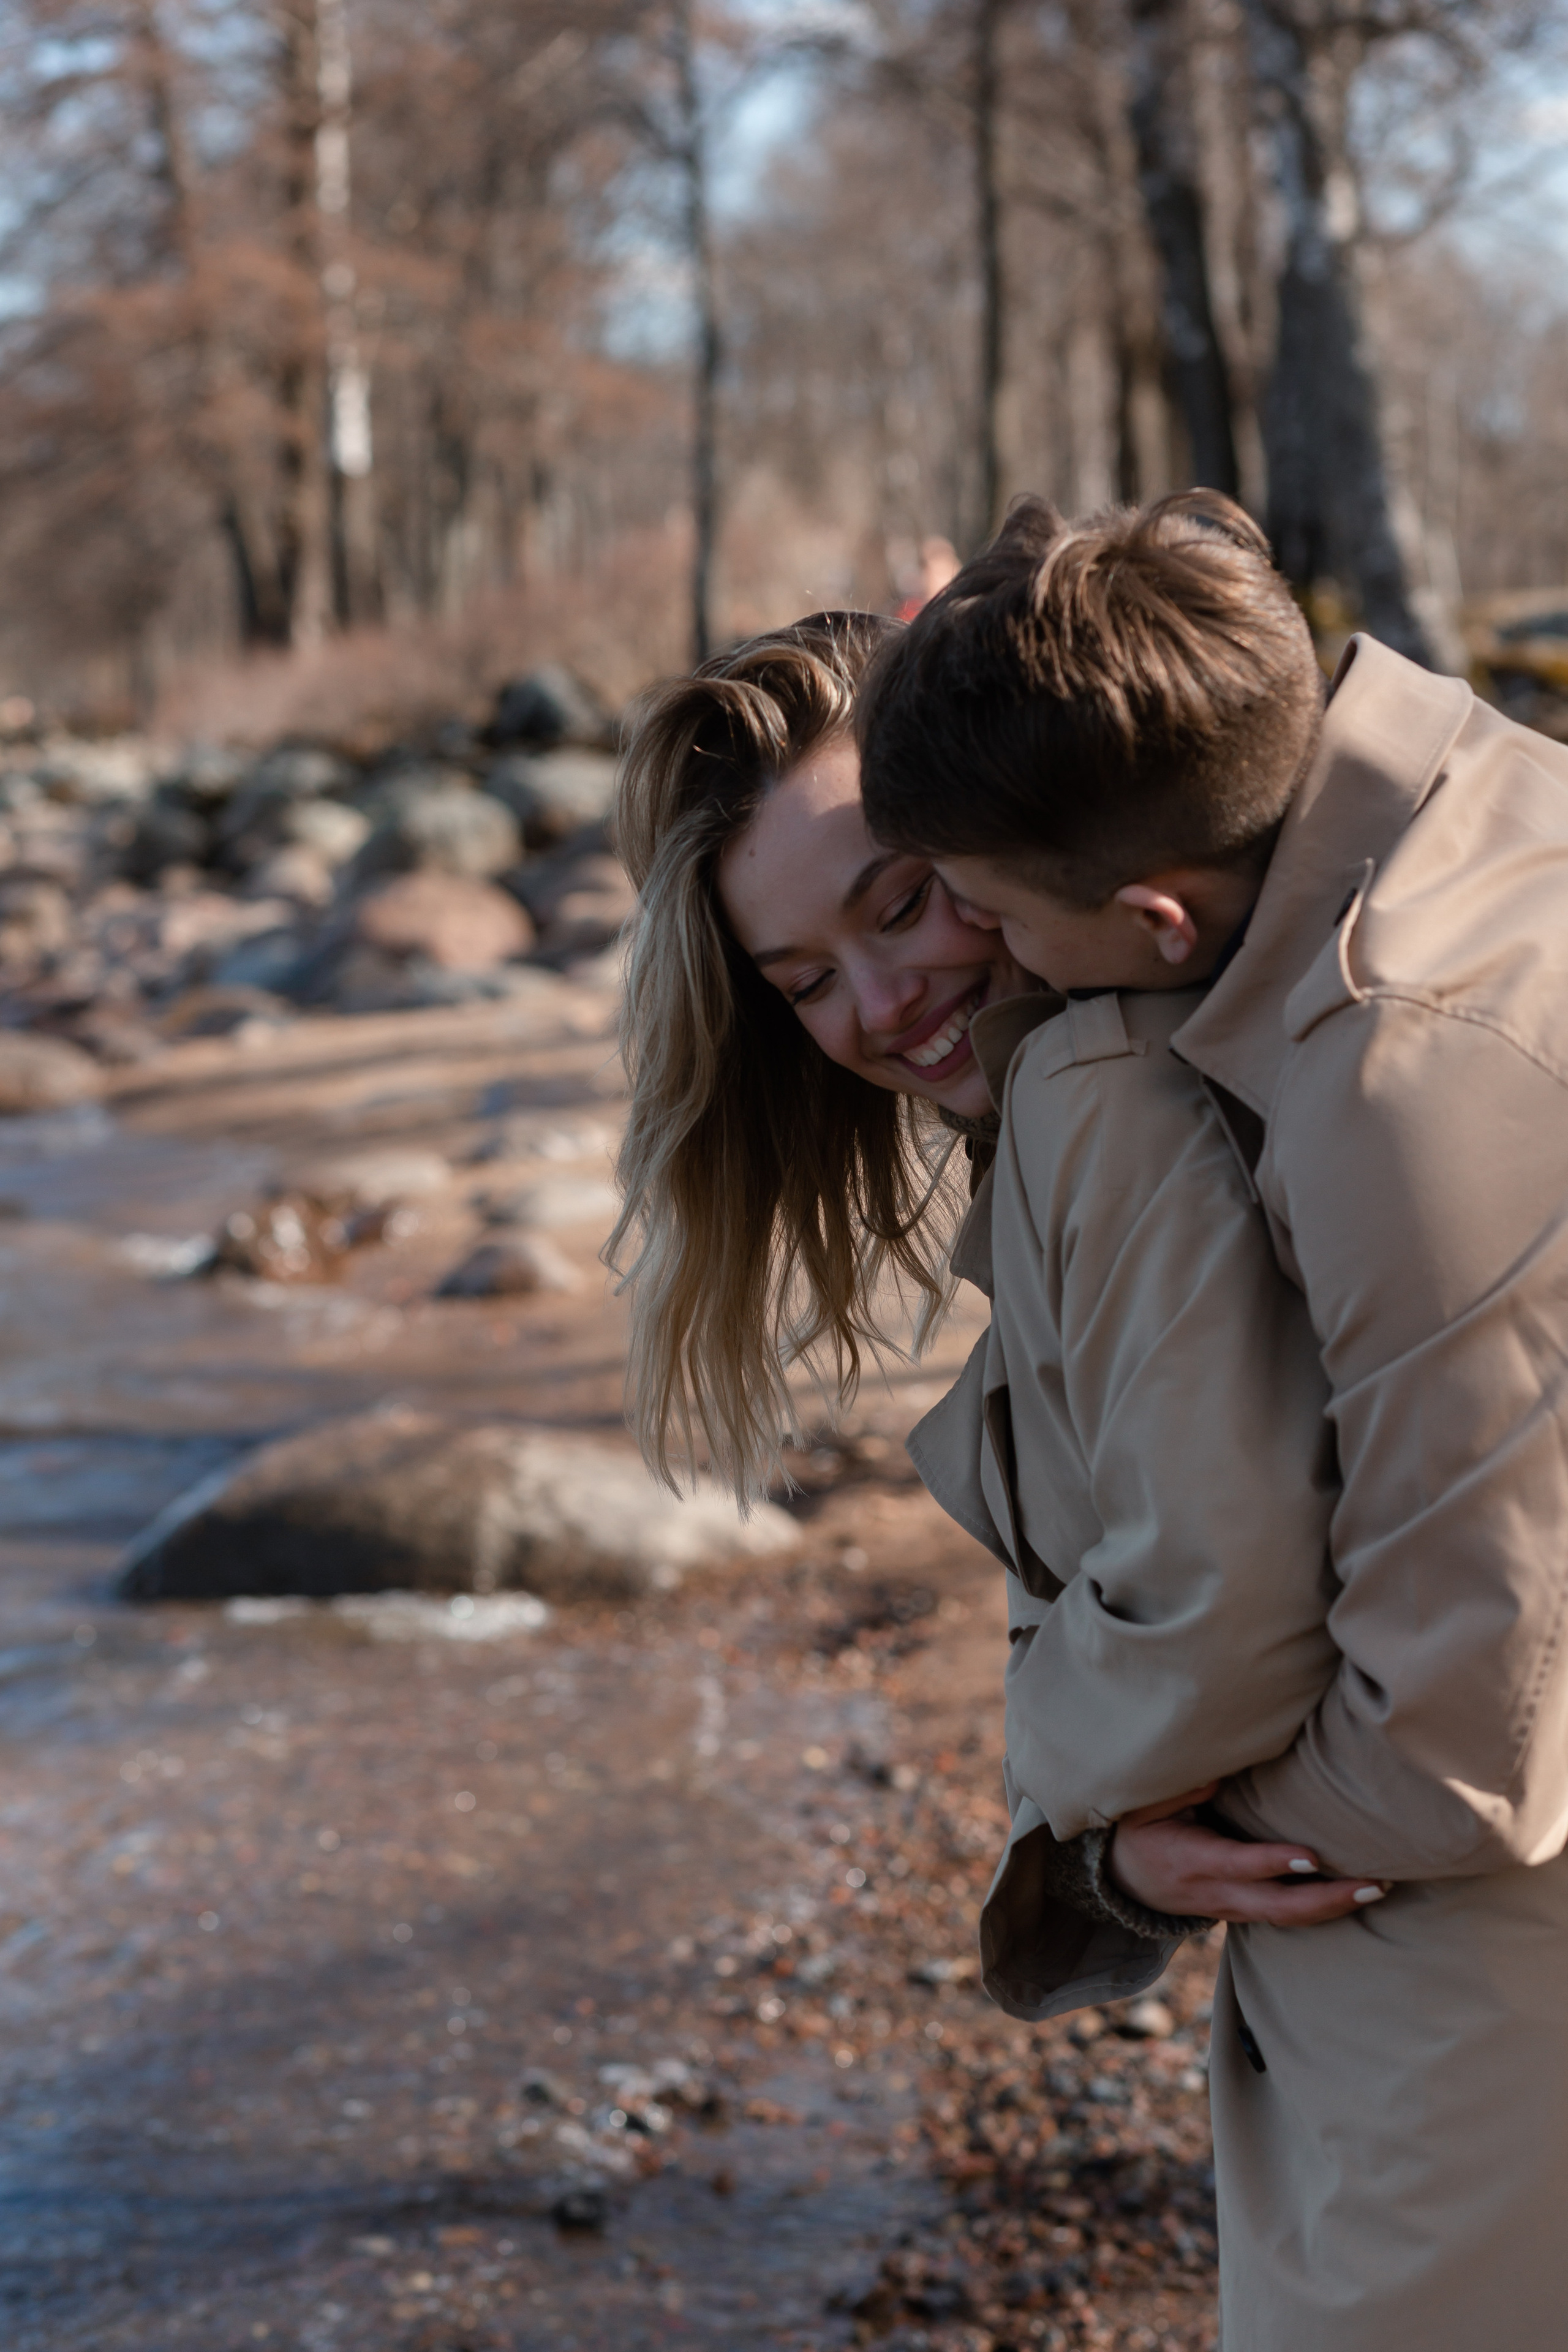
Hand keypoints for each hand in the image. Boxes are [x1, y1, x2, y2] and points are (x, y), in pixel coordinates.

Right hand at [1108, 1783, 1389, 1927]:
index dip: (1274, 1863)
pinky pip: (1287, 1917)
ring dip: (1334, 1907)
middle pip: (1277, 1907)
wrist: (1127, 1883)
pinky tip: (1354, 1894)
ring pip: (1288, 1918)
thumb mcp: (1142, 1806)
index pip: (1238, 1865)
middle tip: (1372, 1885)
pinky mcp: (1246, 1912)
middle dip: (1327, 1899)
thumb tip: (1219, 1775)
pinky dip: (1321, 1909)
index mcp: (1192, 1862)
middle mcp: (1218, 1893)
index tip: (1312, 1855)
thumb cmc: (1140, 1833)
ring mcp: (1234, 1909)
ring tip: (1377, 1888)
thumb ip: (1179, 1790)